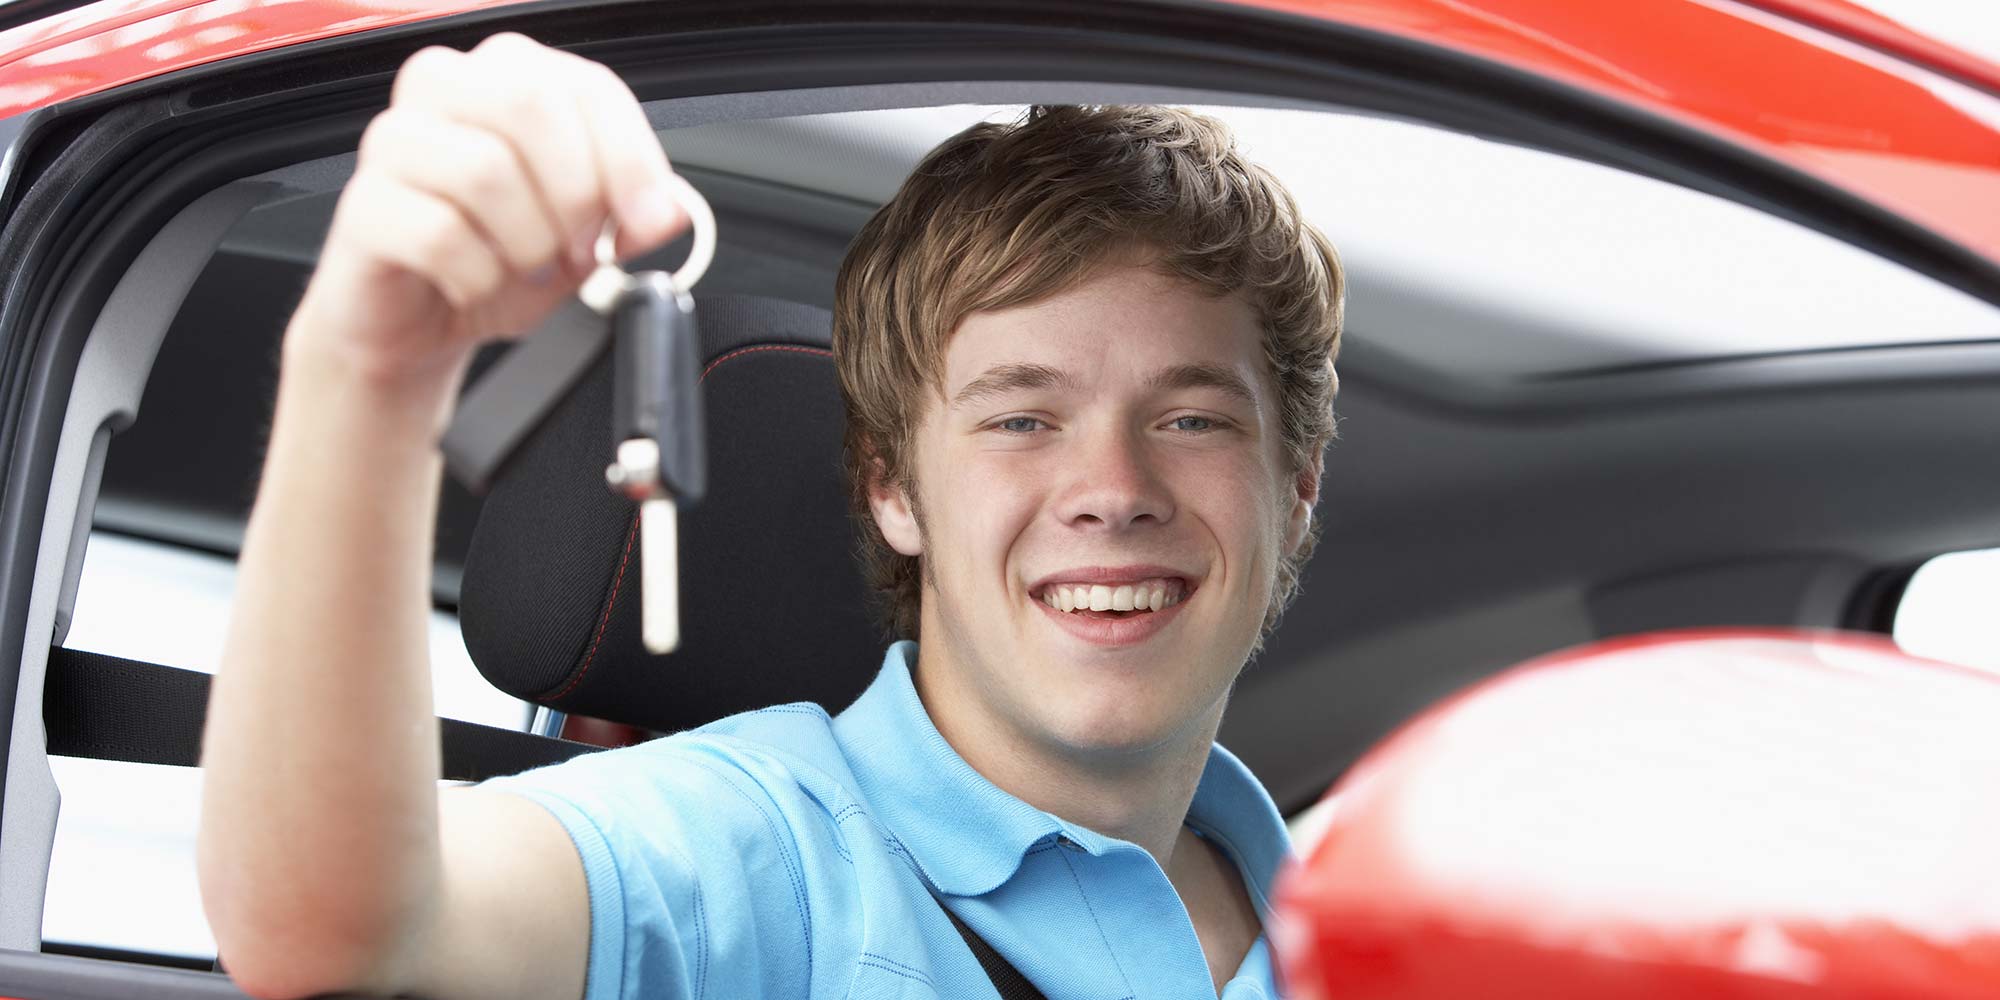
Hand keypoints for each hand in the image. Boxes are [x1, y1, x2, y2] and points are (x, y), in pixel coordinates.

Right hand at [289, 32, 687, 388]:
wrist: (420, 323)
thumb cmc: (498, 259)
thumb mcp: (588, 238)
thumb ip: (636, 214)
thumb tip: (673, 208)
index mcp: (509, 76)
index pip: (586, 86)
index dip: (630, 158)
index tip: (647, 220)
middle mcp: (446, 89)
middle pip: (529, 103)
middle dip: (575, 192)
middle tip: (580, 247)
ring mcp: (394, 141)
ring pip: (484, 169)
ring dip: (526, 242)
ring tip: (523, 268)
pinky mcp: (362, 204)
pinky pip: (438, 234)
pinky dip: (477, 276)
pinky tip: (474, 284)